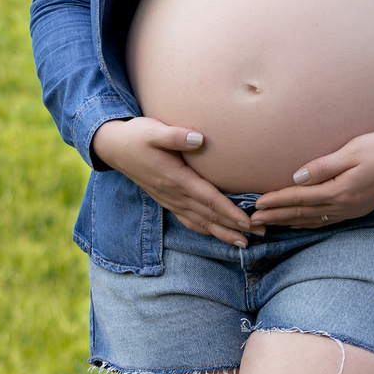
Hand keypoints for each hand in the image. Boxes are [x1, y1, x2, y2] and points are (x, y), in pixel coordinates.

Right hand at [90, 117, 252, 245]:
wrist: (113, 146)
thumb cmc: (136, 135)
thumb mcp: (153, 130)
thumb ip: (176, 136)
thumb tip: (199, 139)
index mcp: (175, 178)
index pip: (208, 199)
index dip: (228, 211)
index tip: (247, 222)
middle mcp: (173, 194)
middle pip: (208, 216)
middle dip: (234, 228)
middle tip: (260, 236)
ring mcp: (169, 199)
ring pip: (199, 222)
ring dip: (222, 233)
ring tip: (244, 243)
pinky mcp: (166, 199)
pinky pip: (188, 220)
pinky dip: (204, 229)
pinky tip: (216, 234)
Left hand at [250, 131, 373, 227]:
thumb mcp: (352, 151)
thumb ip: (323, 166)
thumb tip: (296, 178)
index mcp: (340, 191)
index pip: (300, 198)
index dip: (277, 200)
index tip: (257, 204)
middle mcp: (344, 206)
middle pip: (302, 213)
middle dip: (276, 216)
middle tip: (252, 221)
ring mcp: (351, 210)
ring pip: (312, 220)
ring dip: (289, 222)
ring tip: (269, 224)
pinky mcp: (357, 209)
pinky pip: (326, 220)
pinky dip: (307, 223)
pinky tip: (299, 223)